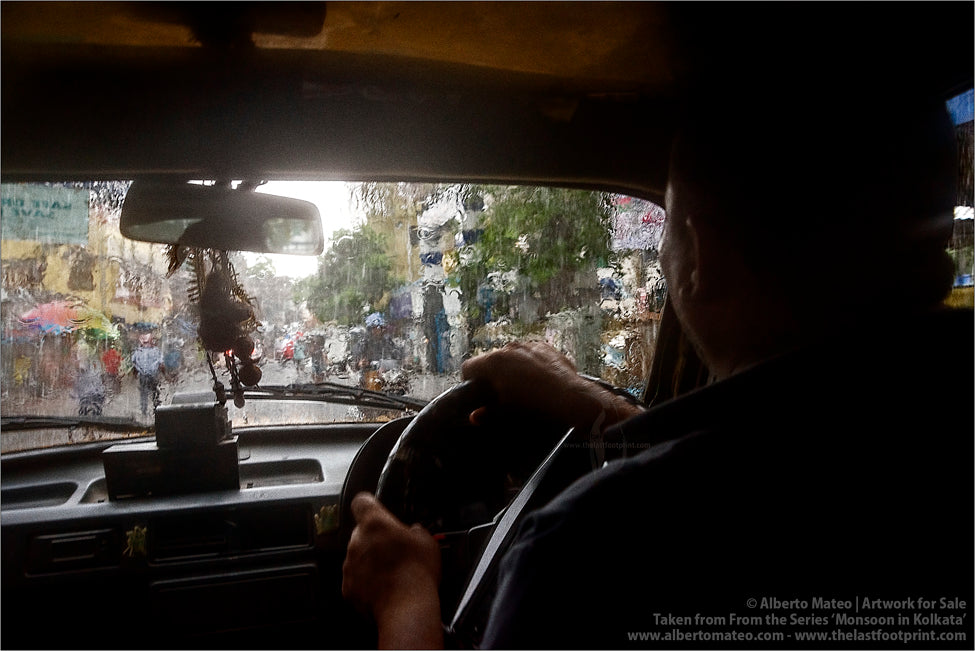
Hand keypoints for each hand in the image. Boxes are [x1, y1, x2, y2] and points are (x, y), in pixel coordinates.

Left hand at [342, 492, 442, 648]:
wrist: (406, 608)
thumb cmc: (417, 573)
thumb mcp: (427, 542)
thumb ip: (416, 530)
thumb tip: (414, 532)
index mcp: (375, 523)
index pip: (361, 502)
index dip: (368, 504)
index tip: (375, 508)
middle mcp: (357, 542)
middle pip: (362, 532)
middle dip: (375, 539)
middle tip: (395, 550)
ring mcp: (350, 566)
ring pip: (358, 557)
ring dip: (371, 561)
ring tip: (393, 572)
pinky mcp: (348, 587)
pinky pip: (356, 579)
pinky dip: (366, 582)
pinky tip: (385, 587)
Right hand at [461, 341, 643, 431]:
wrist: (569, 397)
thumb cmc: (534, 405)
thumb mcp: (507, 411)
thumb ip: (487, 413)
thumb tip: (474, 417)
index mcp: (493, 363)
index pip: (469, 366)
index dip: (469, 379)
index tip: (475, 389)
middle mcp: (508, 349)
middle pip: (489, 360)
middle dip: (491, 374)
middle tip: (499, 391)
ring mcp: (527, 345)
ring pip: (510, 355)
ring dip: (510, 366)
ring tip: (521, 385)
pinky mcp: (543, 346)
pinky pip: (528, 353)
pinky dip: (528, 362)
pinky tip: (537, 377)